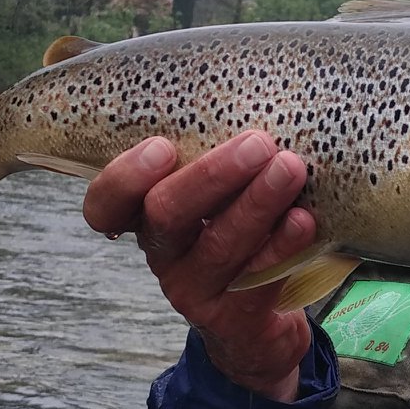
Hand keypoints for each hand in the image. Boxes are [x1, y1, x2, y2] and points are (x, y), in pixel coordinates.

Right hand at [82, 133, 315, 402]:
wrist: (261, 325)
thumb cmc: (239, 234)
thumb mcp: (216, 196)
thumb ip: (211, 153)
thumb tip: (238, 83)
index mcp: (147, 216)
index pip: (105, 204)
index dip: (123, 177)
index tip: (162, 147)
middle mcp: (162, 253)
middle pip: (166, 214)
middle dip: (212, 175)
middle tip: (258, 143)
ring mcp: (195, 290)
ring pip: (218, 245)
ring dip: (257, 203)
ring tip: (291, 169)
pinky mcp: (233, 319)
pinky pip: (256, 280)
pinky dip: (282, 246)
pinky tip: (303, 219)